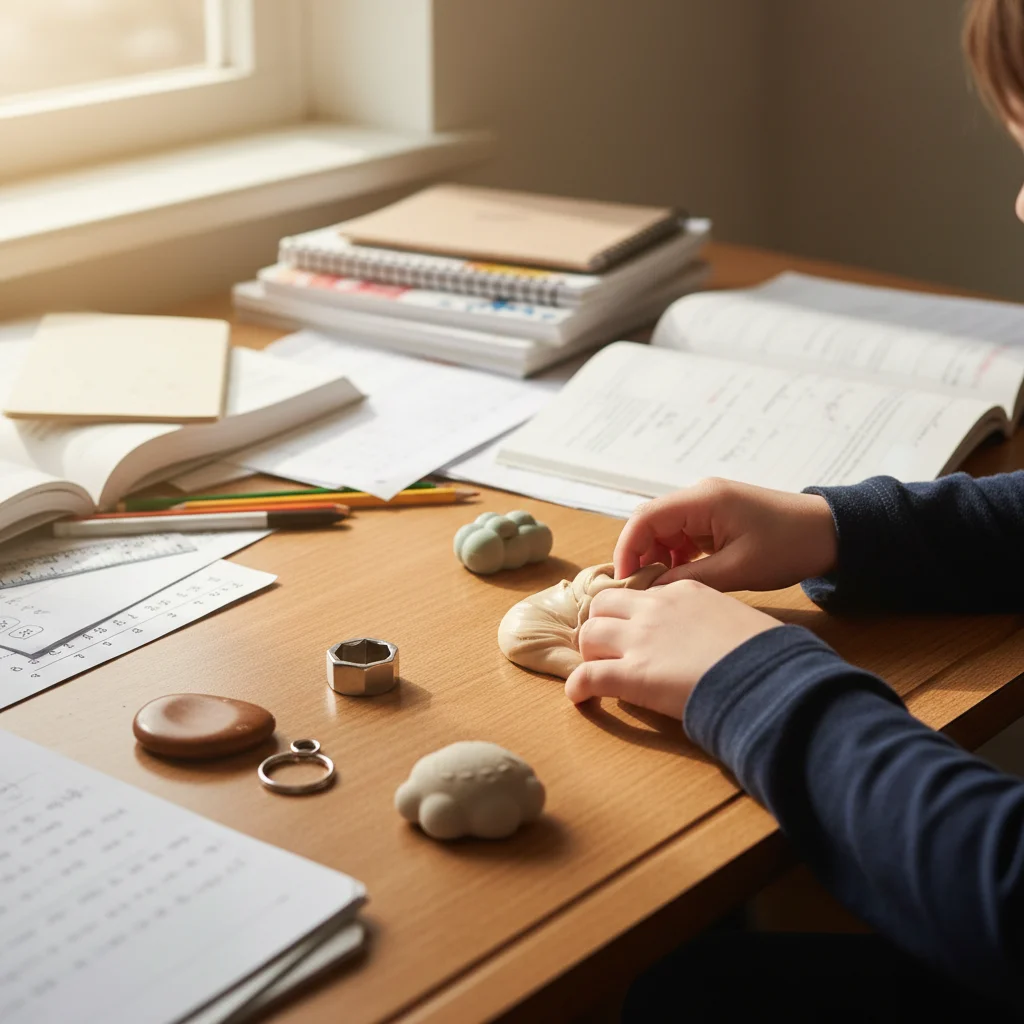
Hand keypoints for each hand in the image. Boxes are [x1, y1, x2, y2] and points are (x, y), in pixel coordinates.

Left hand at [565, 580, 780, 718]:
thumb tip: (717, 638)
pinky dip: (578, 686)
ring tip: (597, 670)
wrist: (769, 674)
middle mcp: (655, 608)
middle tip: (609, 649)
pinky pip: (588, 676)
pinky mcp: (633, 674)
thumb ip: (715, 620)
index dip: (632, 613)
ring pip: (589, 635)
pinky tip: (580, 697)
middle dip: (601, 625)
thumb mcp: (738, 618)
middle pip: (603, 605)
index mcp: (683, 591)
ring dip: (589, 653)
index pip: (641, 593)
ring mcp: (641, 640)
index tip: (634, 629)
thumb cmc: (767, 651)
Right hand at [615, 478, 837, 591]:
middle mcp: (700, 496)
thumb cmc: (789, 547)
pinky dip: (675, 556)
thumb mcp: (737, 570)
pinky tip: (681, 579)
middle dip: (639, 556)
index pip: (645, 518)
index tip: (624, 582)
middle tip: (638, 591)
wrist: (831, 533)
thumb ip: (690, 579)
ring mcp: (707, 505)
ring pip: (664, 530)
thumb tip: (651, 593)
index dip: (627, 550)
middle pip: (650, 522)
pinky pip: (682, 535)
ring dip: (658, 558)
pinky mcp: (715, 517)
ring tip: (661, 589)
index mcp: (704, 500)